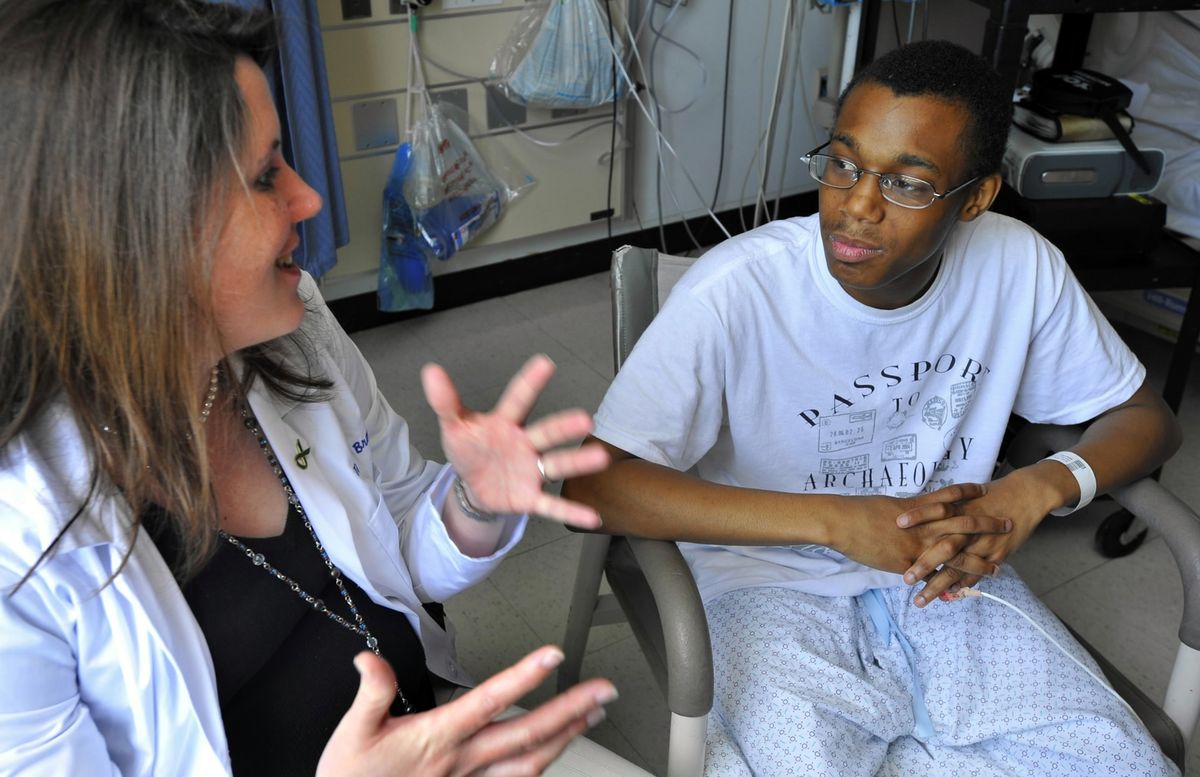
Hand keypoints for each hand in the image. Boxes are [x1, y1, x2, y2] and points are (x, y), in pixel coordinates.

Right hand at [317, 646, 616, 776]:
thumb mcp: (353, 733)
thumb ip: (371, 693)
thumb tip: (369, 660)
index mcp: (438, 737)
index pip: (489, 701)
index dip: (523, 677)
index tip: (552, 656)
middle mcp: (463, 761)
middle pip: (527, 733)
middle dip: (570, 709)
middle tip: (604, 690)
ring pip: (532, 762)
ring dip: (567, 736)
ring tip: (593, 715)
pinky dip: (542, 768)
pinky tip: (559, 754)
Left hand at [422, 354, 609, 528]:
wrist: (473, 485)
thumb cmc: (470, 448)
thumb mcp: (454, 427)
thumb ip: (446, 401)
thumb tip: (431, 371)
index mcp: (506, 423)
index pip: (517, 400)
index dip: (530, 382)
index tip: (545, 363)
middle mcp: (525, 443)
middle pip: (546, 433)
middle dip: (564, 427)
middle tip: (585, 419)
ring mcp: (531, 470)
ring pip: (556, 464)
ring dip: (577, 462)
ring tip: (600, 458)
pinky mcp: (530, 497)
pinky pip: (551, 506)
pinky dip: (571, 511)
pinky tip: (592, 517)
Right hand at [834, 483, 1010, 575]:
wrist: (842, 522)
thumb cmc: (859, 510)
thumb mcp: (887, 504)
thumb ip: (906, 509)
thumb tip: (915, 508)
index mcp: (919, 507)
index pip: (951, 496)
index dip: (970, 493)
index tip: (986, 489)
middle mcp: (924, 525)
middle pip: (964, 523)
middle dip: (988, 525)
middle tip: (1009, 524)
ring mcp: (918, 545)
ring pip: (957, 553)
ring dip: (979, 563)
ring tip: (997, 570)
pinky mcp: (908, 563)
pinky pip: (934, 576)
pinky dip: (950, 584)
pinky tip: (963, 591)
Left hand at [898, 468, 1053, 605]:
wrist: (1024, 495)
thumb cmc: (988, 496)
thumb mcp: (963, 497)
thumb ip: (940, 508)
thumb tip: (909, 515)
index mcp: (960, 508)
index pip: (934, 510)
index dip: (916, 516)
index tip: (895, 525)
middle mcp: (970, 528)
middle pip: (944, 546)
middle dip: (924, 564)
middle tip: (905, 579)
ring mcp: (983, 543)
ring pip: (957, 568)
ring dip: (937, 585)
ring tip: (919, 600)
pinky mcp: (997, 554)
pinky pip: (977, 574)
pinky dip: (961, 585)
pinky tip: (947, 595)